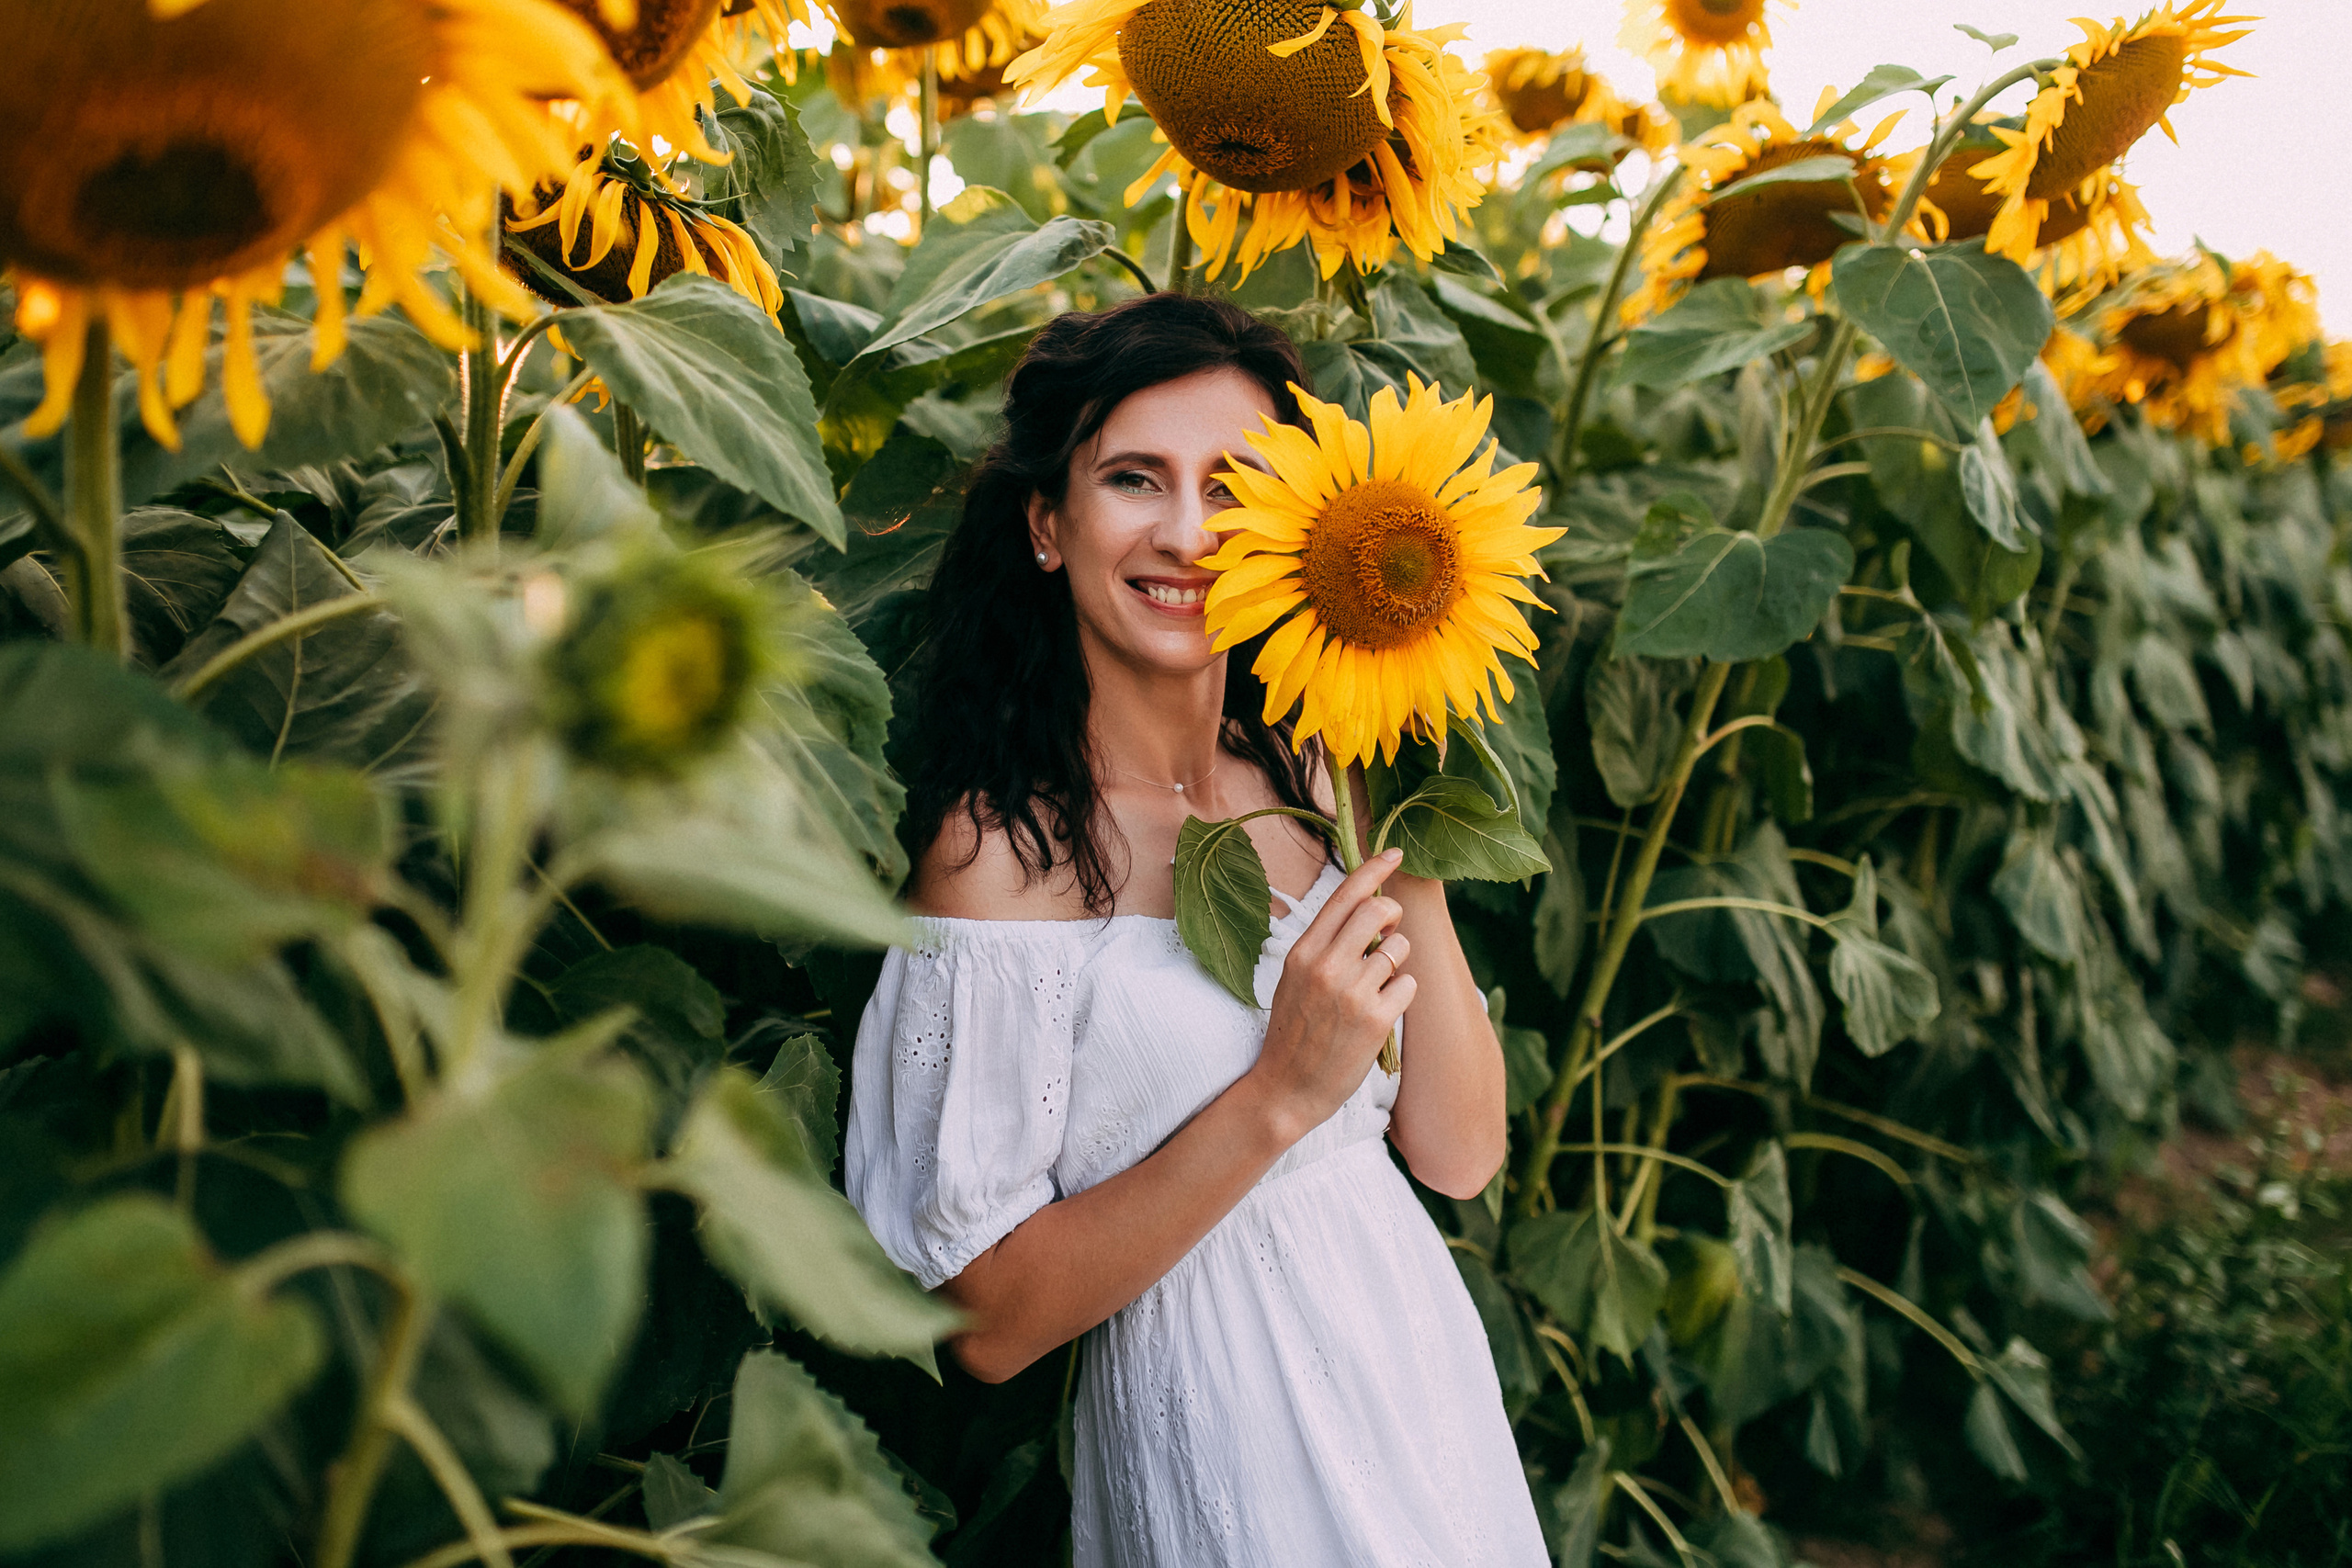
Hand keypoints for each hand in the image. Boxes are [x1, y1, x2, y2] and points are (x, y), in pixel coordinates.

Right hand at [1243, 848, 1414, 1142]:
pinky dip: (1402, 994)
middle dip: (1393, 914)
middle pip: (1378, 911)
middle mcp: (1326, 966)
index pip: (1344, 896)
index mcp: (1303, 952)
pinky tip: (1382, 1011)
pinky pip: (1408, 984)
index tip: (1395, 852)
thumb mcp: (1295, 979)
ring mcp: (1351, 992)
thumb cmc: (1294, 1032)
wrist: (1286, 1089)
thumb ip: (1325, 945)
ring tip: (1375, 987)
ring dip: (1397, 963)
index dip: (1374, 868)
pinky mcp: (1375, 1019)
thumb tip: (1367, 910)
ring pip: (1399, 949)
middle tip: (1390, 930)